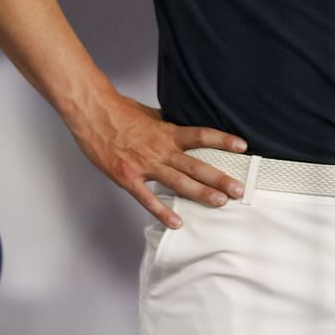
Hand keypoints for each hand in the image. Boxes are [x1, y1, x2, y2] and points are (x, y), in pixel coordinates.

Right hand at [69, 93, 246, 229]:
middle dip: (219, 178)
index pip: (201, 136)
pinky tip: (176, 222)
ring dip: (201, 194)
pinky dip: (162, 211)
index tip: (242, 146)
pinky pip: (148, 198)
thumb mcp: (149, 114)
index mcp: (167, 132)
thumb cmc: (119, 112)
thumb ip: (166, 126)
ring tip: (220, 202)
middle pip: (196, 165)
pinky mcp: (128, 178)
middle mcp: (160, 150)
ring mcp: (145, 165)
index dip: (222, 140)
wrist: (93, 113)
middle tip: (239, 189)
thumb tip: (182, 129)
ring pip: (179, 183)